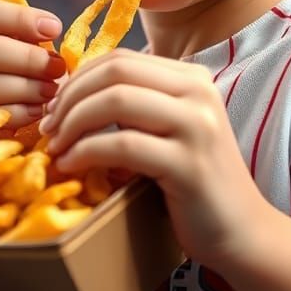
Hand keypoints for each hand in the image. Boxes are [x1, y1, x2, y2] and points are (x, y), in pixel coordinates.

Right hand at [0, 0, 65, 129]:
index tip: (54, 28)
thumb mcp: (0, 59)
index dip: (19, 17)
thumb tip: (50, 27)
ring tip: (52, 90)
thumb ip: (18, 40)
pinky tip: (37, 112)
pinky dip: (17, 113)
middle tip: (57, 66)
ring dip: (26, 86)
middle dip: (26, 56)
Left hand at [39, 48, 267, 266]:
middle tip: (49, 129)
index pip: (121, 59)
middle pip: (115, 72)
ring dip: (73, 123)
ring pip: (116, 100)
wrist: (242, 231)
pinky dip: (86, 152)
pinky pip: (122, 145)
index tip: (55, 108)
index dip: (78, 79)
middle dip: (71, 97)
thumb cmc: (194, 183)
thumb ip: (137, 106)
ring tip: (57, 148)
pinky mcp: (188, 164)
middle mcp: (199, 92)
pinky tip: (72, 166)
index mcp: (192, 78)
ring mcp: (197, 125)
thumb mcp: (169, 131)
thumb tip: (71, 91)